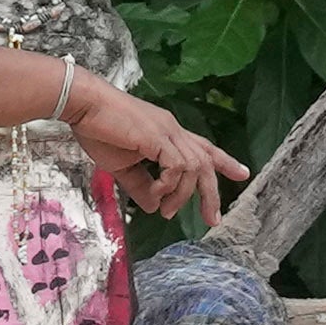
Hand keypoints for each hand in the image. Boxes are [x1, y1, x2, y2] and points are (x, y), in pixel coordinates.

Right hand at [79, 88, 243, 225]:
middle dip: (212, 193)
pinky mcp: (157, 136)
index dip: (224, 162)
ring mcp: (167, 131)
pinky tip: (156, 194)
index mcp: (167, 134)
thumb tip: (155, 207)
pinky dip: (169, 185)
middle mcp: (173, 130)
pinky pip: (176, 166)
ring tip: (168, 211)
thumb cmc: (98, 129)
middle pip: (206, 162)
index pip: (203, 147)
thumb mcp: (122, 167)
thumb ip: (141, 186)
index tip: (242, 174)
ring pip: (193, 168)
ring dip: (183, 195)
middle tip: (213, 219)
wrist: (83, 105)